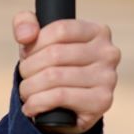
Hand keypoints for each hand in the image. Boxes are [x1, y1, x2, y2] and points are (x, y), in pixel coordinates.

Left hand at [13, 12, 119, 133]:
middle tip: (24, 77)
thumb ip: (25, 23)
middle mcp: (108, 53)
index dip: (35, 44)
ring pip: (54, 76)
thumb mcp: (37, 40)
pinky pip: (60, 96)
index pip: (59, 29)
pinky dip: (37, 102)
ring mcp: (108, 78)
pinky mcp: (102, 101)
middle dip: (29, 68)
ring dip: (30, 87)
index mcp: (97, 32)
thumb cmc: (52, 67)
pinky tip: (31, 107)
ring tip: (26, 92)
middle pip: (55, 54)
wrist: (67, 110)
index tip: (27, 55)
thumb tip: (26, 36)